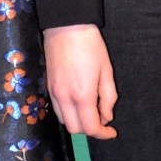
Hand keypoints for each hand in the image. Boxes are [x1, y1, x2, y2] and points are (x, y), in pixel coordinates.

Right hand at [43, 24, 117, 139]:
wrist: (66, 26)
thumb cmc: (91, 46)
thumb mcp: (106, 71)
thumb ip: (108, 97)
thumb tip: (107, 117)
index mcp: (82, 95)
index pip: (91, 127)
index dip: (103, 134)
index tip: (112, 132)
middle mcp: (65, 98)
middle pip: (75, 129)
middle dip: (90, 129)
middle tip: (102, 120)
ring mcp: (54, 93)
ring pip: (64, 121)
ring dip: (78, 122)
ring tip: (91, 110)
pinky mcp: (48, 86)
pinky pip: (58, 109)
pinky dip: (69, 113)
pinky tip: (79, 103)